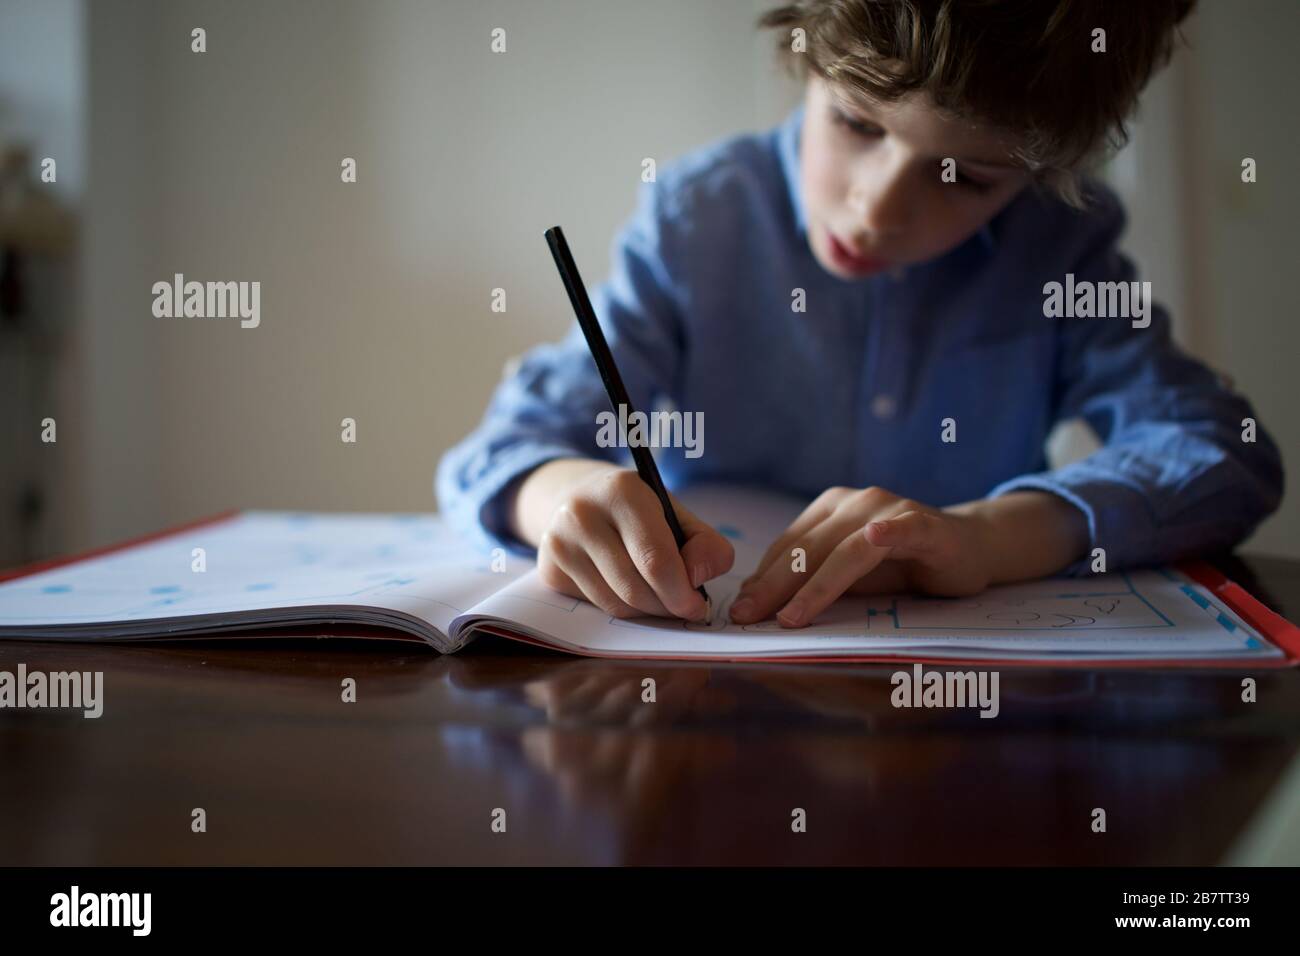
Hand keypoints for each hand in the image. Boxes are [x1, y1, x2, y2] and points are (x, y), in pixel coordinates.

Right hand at [532, 465, 734, 620]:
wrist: (578, 497)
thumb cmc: (638, 510)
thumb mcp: (676, 513)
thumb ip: (705, 544)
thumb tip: (699, 579)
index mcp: (622, 492)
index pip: (656, 560)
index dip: (682, 592)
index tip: (698, 605)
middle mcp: (582, 515)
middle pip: (635, 588)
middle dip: (667, 606)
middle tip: (684, 607)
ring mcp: (559, 544)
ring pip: (616, 604)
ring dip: (647, 611)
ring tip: (660, 597)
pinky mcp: (549, 570)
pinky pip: (596, 607)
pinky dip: (622, 608)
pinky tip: (629, 590)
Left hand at [729, 485, 992, 627]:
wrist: (968, 547)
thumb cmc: (902, 563)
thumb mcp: (850, 575)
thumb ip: (812, 581)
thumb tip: (758, 601)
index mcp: (830, 509)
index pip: (788, 547)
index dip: (762, 579)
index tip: (739, 610)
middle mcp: (855, 503)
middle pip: (808, 549)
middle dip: (773, 587)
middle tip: (746, 617)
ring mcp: (889, 510)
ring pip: (844, 549)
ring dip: (815, 585)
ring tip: (790, 615)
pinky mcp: (924, 524)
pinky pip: (902, 529)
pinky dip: (888, 532)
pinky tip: (876, 537)